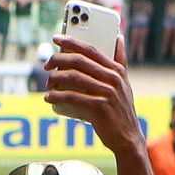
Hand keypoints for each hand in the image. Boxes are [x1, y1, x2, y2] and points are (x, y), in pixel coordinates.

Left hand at [44, 33, 142, 156]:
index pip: (91, 49)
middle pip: (79, 61)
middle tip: (47, 65)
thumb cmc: (120, 109)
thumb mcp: (124, 82)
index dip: (72, 41)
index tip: (56, 38)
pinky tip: (49, 97)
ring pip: (73, 78)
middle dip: (58, 59)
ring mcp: (106, 93)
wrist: (128, 136)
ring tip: (48, 84)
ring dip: (55, 79)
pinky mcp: (99, 107)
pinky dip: (57, 96)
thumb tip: (119, 37)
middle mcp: (113, 78)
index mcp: (117, 69)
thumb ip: (120, 61)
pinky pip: (72, 97)